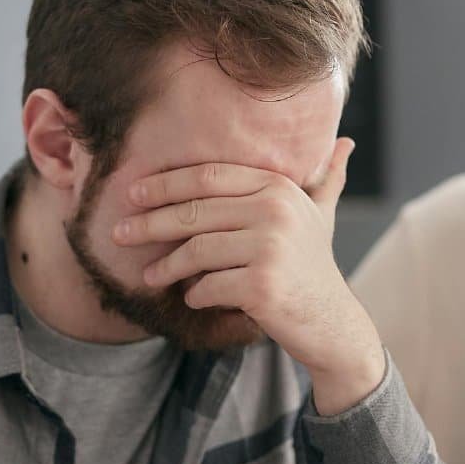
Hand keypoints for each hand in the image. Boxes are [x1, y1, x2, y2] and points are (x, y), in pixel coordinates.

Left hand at [112, 138, 384, 414]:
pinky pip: (208, 286)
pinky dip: (194, 294)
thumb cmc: (314, 266)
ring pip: (196, 251)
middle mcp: (277, 211)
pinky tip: (193, 297)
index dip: (165, 184)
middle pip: (194, 212)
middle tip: (118, 233)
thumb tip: (346, 141)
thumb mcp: (319, 216)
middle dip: (149, 223)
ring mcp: (271, 248)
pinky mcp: (263, 286)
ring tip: (150, 275)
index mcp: (279, 187)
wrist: (333, 323)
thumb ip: (326, 178)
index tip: (133, 194)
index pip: (207, 177)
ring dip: (167, 266)